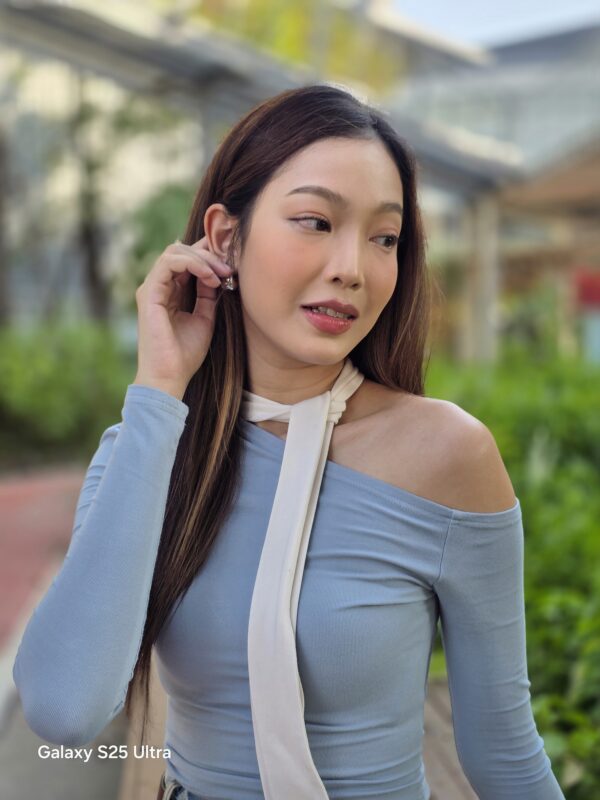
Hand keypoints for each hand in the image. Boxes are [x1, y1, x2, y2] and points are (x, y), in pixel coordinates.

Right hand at [133, 236, 233, 398]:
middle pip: (181, 251)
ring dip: (203, 259)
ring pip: (175, 252)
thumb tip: (219, 274)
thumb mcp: (204, 319)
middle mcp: (157, 287)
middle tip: (230, 269)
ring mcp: (151, 288)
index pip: (186, 260)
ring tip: (222, 274)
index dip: (208, 257)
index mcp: (169, 292)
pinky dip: (193, 265)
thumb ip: (208, 296)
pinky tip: (211, 278)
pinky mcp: (149, 293)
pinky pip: (169, 263)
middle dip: (209, 255)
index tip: (232, 267)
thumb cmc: (185, 354)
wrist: (170, 376)